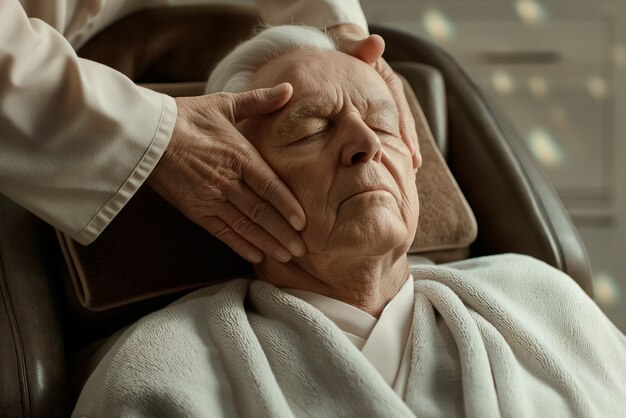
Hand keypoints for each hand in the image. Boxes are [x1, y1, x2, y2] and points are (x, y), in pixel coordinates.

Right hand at [148, 83, 306, 263]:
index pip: (270, 186)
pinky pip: (221, 232)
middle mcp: (227, 180)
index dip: (287, 206)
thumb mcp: (225, 104)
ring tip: (286, 257)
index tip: (303, 224)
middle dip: (283, 233)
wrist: (145, 133)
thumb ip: (259, 101)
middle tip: (302, 250)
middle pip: (261, 212)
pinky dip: (239, 245)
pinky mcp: (195, 209)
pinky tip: (256, 256)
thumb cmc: (187, 116)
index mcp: (239, 155)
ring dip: (266, 243)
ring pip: (244, 226)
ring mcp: (210, 198)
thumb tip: (289, 88)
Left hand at [330, 24, 421, 168]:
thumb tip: (376, 43)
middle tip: (412, 169)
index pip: (399, 107)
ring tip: (406, 175)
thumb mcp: (351, 45)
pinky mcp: (377, 115)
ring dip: (402, 151)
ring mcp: (384, 106)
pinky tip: (390, 167)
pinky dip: (389, 147)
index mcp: (388, 81)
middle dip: (408, 145)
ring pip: (396, 131)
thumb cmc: (343, 48)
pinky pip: (385, 133)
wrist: (339, 49)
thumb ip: (361, 47)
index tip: (410, 149)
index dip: (404, 128)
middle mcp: (390, 96)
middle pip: (402, 123)